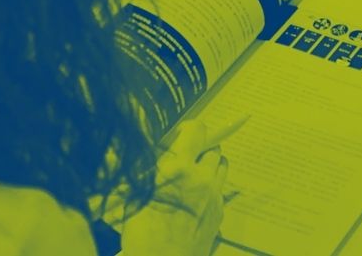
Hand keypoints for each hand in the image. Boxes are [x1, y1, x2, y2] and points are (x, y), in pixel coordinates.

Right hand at [118, 119, 226, 255]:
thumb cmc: (145, 234)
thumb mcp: (139, 193)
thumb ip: (154, 170)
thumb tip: (161, 157)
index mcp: (180, 169)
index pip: (197, 131)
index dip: (192, 127)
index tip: (185, 130)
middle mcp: (202, 178)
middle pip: (213, 148)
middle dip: (202, 147)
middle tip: (188, 155)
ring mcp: (214, 195)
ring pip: (221, 165)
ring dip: (211, 164)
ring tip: (195, 173)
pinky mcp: (219, 211)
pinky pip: (220, 189)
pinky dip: (212, 187)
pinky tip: (196, 197)